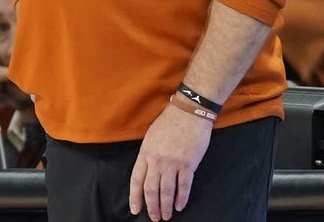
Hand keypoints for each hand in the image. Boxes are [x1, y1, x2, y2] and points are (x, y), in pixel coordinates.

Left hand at [128, 103, 211, 220]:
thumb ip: (148, 154)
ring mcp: (173, 163)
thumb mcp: (151, 136)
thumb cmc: (170, 121)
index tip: (135, 210)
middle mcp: (157, 160)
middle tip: (154, 218)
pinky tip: (180, 206)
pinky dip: (182, 198)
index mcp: (145, 153)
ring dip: (165, 206)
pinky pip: (184, 186)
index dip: (135, 197)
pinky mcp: (188, 164)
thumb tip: (147, 171)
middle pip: (151, 189)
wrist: (189, 112)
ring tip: (166, 216)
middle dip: (151, 206)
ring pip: (166, 191)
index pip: (136, 180)